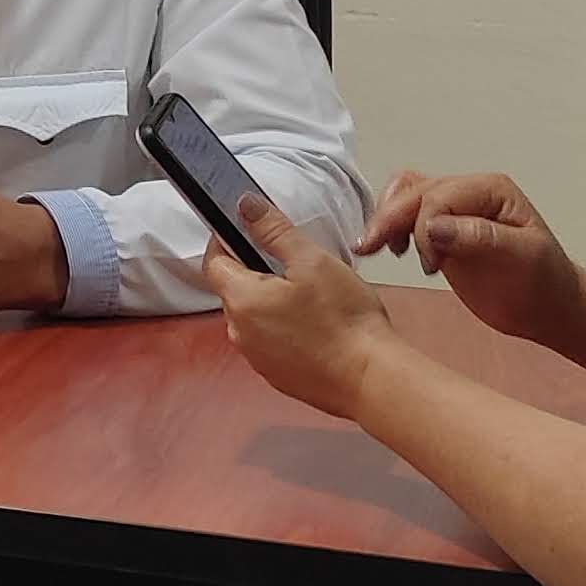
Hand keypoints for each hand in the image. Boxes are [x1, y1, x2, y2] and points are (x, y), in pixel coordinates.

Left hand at [205, 192, 399, 419]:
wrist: (371, 378)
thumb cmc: (346, 322)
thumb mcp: (311, 260)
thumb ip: (273, 230)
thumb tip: (246, 206)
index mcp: (241, 301)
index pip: (214, 261)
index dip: (225, 239)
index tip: (244, 228)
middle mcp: (240, 333)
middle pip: (234, 289)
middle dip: (255, 271)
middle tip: (293, 263)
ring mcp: (258, 358)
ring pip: (254, 316)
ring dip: (271, 301)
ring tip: (311, 296)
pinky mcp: (277, 375)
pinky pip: (270, 341)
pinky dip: (285, 328)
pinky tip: (316, 324)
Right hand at [355, 170, 585, 350]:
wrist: (548, 308)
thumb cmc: (542, 283)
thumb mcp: (521, 258)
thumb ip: (478, 238)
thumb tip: (431, 227)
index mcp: (490, 189)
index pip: (440, 196)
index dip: (424, 226)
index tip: (429, 265)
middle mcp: (468, 192)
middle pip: (415, 192)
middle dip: (389, 218)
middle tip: (367, 249)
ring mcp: (453, 210)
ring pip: (404, 197)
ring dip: (385, 220)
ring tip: (370, 249)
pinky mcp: (441, 231)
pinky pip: (406, 217)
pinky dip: (391, 228)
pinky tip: (387, 249)